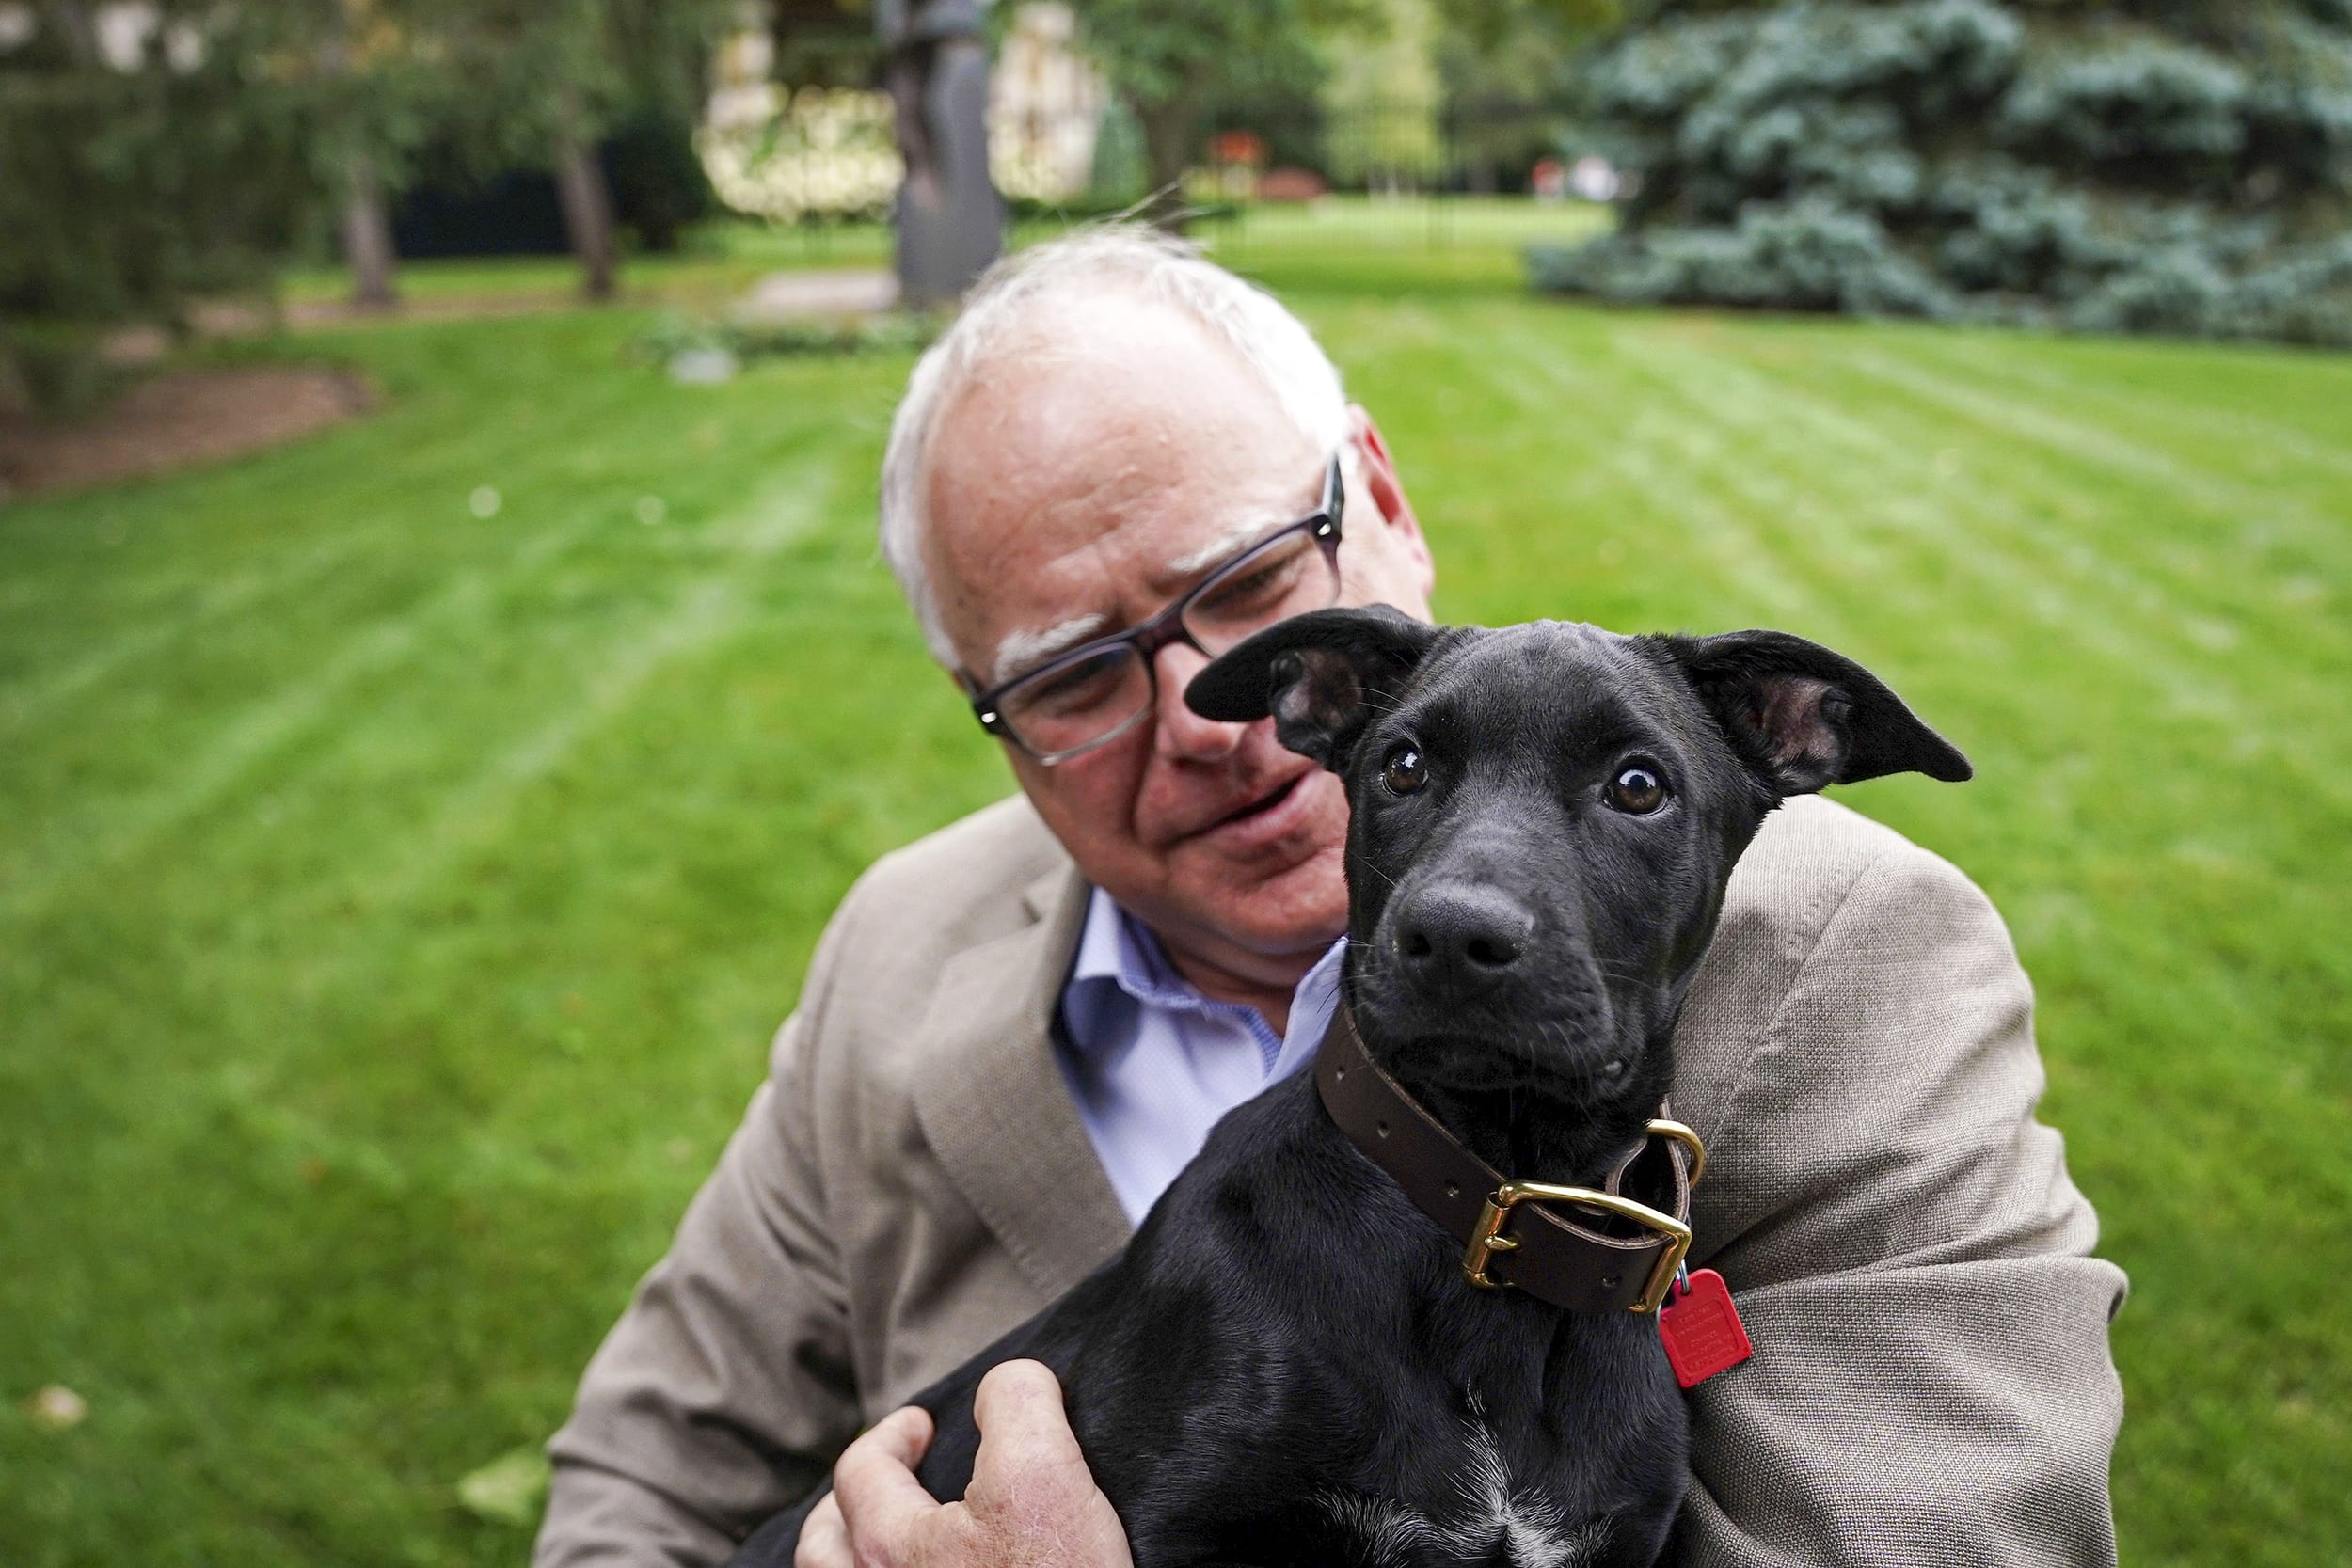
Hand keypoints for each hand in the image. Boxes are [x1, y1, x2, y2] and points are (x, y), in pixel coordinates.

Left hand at [794, 1359, 1132, 1567]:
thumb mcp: (1045, 1474)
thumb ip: (1017, 1404)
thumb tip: (1007, 1385)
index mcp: (889, 1548)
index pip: (863, 1466)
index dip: (893, 1433)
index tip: (922, 1425)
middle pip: (824, 1547)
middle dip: (847, 1503)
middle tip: (887, 1481)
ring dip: (851, 1556)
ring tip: (884, 1543)